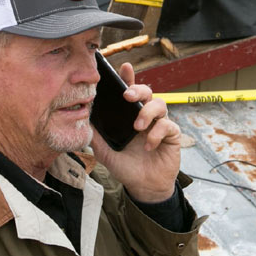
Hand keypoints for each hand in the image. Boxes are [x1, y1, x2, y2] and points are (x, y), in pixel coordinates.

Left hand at [89, 62, 181, 202]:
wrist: (144, 188)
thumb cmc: (126, 167)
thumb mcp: (105, 153)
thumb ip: (96, 137)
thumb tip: (83, 120)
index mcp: (130, 116)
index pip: (130, 93)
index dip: (128, 78)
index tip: (125, 67)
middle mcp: (146, 116)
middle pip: (147, 92)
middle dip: (138, 89)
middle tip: (128, 96)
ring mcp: (160, 124)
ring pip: (160, 104)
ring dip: (147, 113)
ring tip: (137, 128)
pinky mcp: (171, 135)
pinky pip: (167, 125)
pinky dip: (156, 134)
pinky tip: (148, 147)